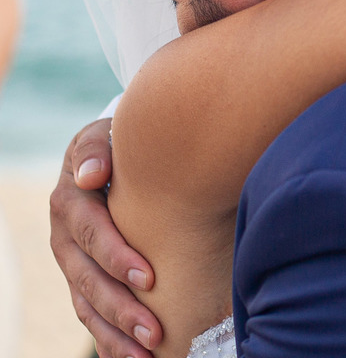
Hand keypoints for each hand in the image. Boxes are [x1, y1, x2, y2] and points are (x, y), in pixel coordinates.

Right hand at [49, 119, 160, 357]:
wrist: (110, 157)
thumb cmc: (119, 145)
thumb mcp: (105, 136)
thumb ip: (96, 150)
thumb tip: (92, 175)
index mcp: (70, 202)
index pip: (93, 234)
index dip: (118, 257)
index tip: (151, 278)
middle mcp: (65, 238)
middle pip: (88, 280)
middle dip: (121, 308)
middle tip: (154, 330)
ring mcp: (72, 263)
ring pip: (88, 305)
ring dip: (116, 334)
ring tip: (149, 353)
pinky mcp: (82, 280)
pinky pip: (91, 316)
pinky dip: (110, 340)